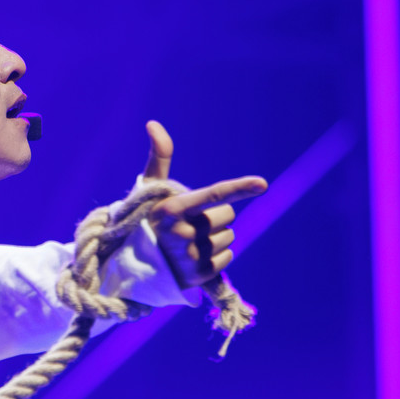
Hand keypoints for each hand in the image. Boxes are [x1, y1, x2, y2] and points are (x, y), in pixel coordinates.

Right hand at [141, 120, 265, 288]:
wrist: (136, 264)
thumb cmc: (151, 218)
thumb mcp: (152, 189)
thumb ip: (159, 156)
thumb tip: (153, 123)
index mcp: (171, 209)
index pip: (212, 194)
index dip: (239, 187)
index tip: (263, 184)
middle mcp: (182, 233)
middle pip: (227, 215)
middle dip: (215, 216)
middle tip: (191, 223)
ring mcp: (191, 256)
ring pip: (230, 236)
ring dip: (216, 236)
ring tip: (191, 242)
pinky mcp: (199, 275)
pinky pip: (228, 256)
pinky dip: (217, 255)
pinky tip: (196, 257)